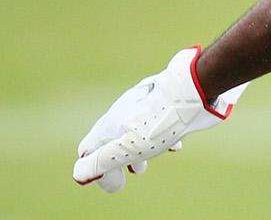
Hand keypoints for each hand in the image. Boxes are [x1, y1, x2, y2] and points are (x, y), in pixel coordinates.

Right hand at [72, 46, 246, 192]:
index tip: (108, 178)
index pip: (89, 147)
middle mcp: (122, 112)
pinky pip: (156, 121)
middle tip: (132, 172)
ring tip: (146, 165)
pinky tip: (175, 145)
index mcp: (110, 124)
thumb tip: (78, 174)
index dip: (93, 166)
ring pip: (135, 129)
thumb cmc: (159, 122)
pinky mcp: (163, 101)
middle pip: (112, 139)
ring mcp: (143, 105)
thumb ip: (103, 161)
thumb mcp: (128, 148)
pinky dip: (159, 136)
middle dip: (118, 159)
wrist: (191, 92)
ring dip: (139, 149)